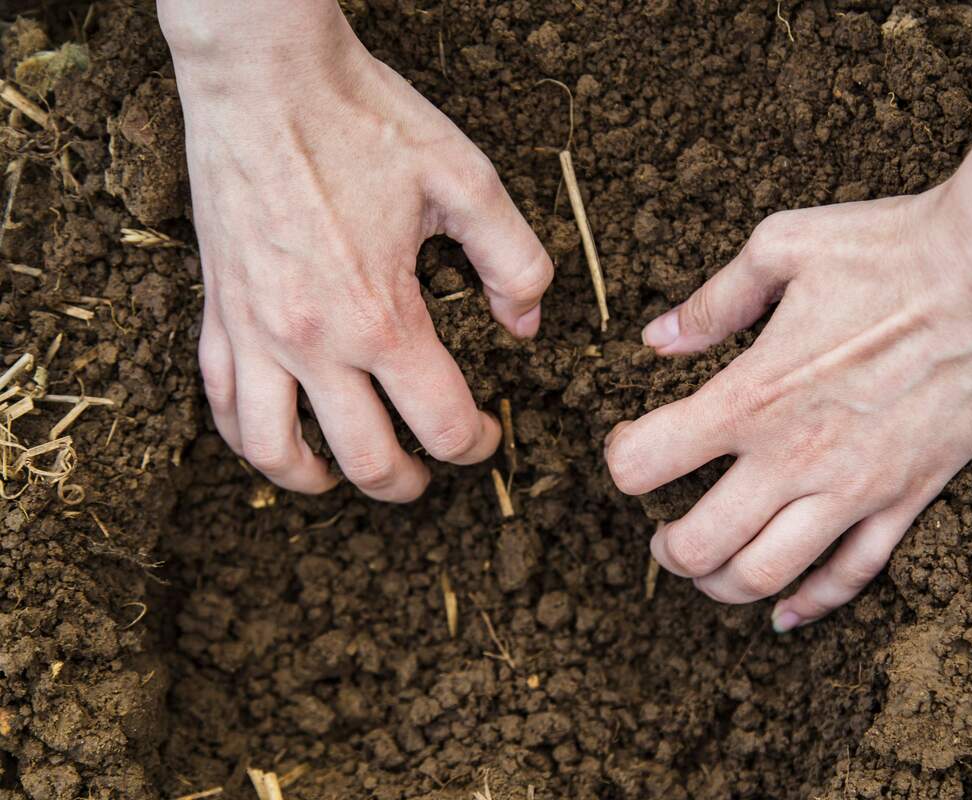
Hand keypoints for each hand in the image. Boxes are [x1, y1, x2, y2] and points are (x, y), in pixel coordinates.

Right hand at [167, 8, 551, 500]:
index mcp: (382, 317)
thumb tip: (526, 325)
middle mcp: (313, 342)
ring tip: (347, 478)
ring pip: (275, 451)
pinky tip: (276, 438)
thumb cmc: (365, 121)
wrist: (265, 75)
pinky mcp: (216, 312)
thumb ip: (515, 261)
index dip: (476, 443)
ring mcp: (254, 332)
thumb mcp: (468, 181)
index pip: (440, 423)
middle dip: (409, 481)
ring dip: (319, 481)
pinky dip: (248, 438)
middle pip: (366, 459)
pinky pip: (220, 402)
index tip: (486, 434)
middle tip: (429, 473)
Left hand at [604, 183, 971, 629]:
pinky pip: (853, 575)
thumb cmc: (894, 247)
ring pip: (767, 576)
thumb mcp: (783, 247)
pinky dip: (811, 604)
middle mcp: (794, 456)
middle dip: (667, 550)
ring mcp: (854, 487)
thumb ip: (714, 301)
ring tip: (710, 570)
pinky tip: (785, 613)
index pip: (645, 462)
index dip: (622, 460)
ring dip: (722, 585)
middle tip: (663, 536)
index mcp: (751, 395)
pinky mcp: (909, 498)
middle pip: (699, 545)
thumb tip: (657, 338)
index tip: (631, 448)